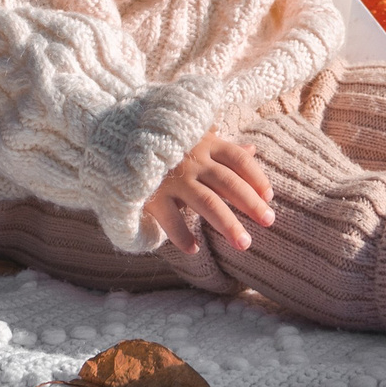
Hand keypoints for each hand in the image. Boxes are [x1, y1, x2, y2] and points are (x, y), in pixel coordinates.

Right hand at [149, 131, 274, 254]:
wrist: (116, 140)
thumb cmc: (162, 141)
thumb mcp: (194, 137)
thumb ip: (222, 146)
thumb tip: (252, 149)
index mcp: (205, 144)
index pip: (239, 160)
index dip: (257, 177)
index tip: (269, 197)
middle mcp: (192, 159)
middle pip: (228, 182)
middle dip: (251, 204)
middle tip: (269, 222)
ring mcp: (172, 177)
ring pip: (207, 202)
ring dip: (227, 224)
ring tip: (244, 243)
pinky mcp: (151, 193)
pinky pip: (170, 219)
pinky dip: (182, 235)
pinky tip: (194, 249)